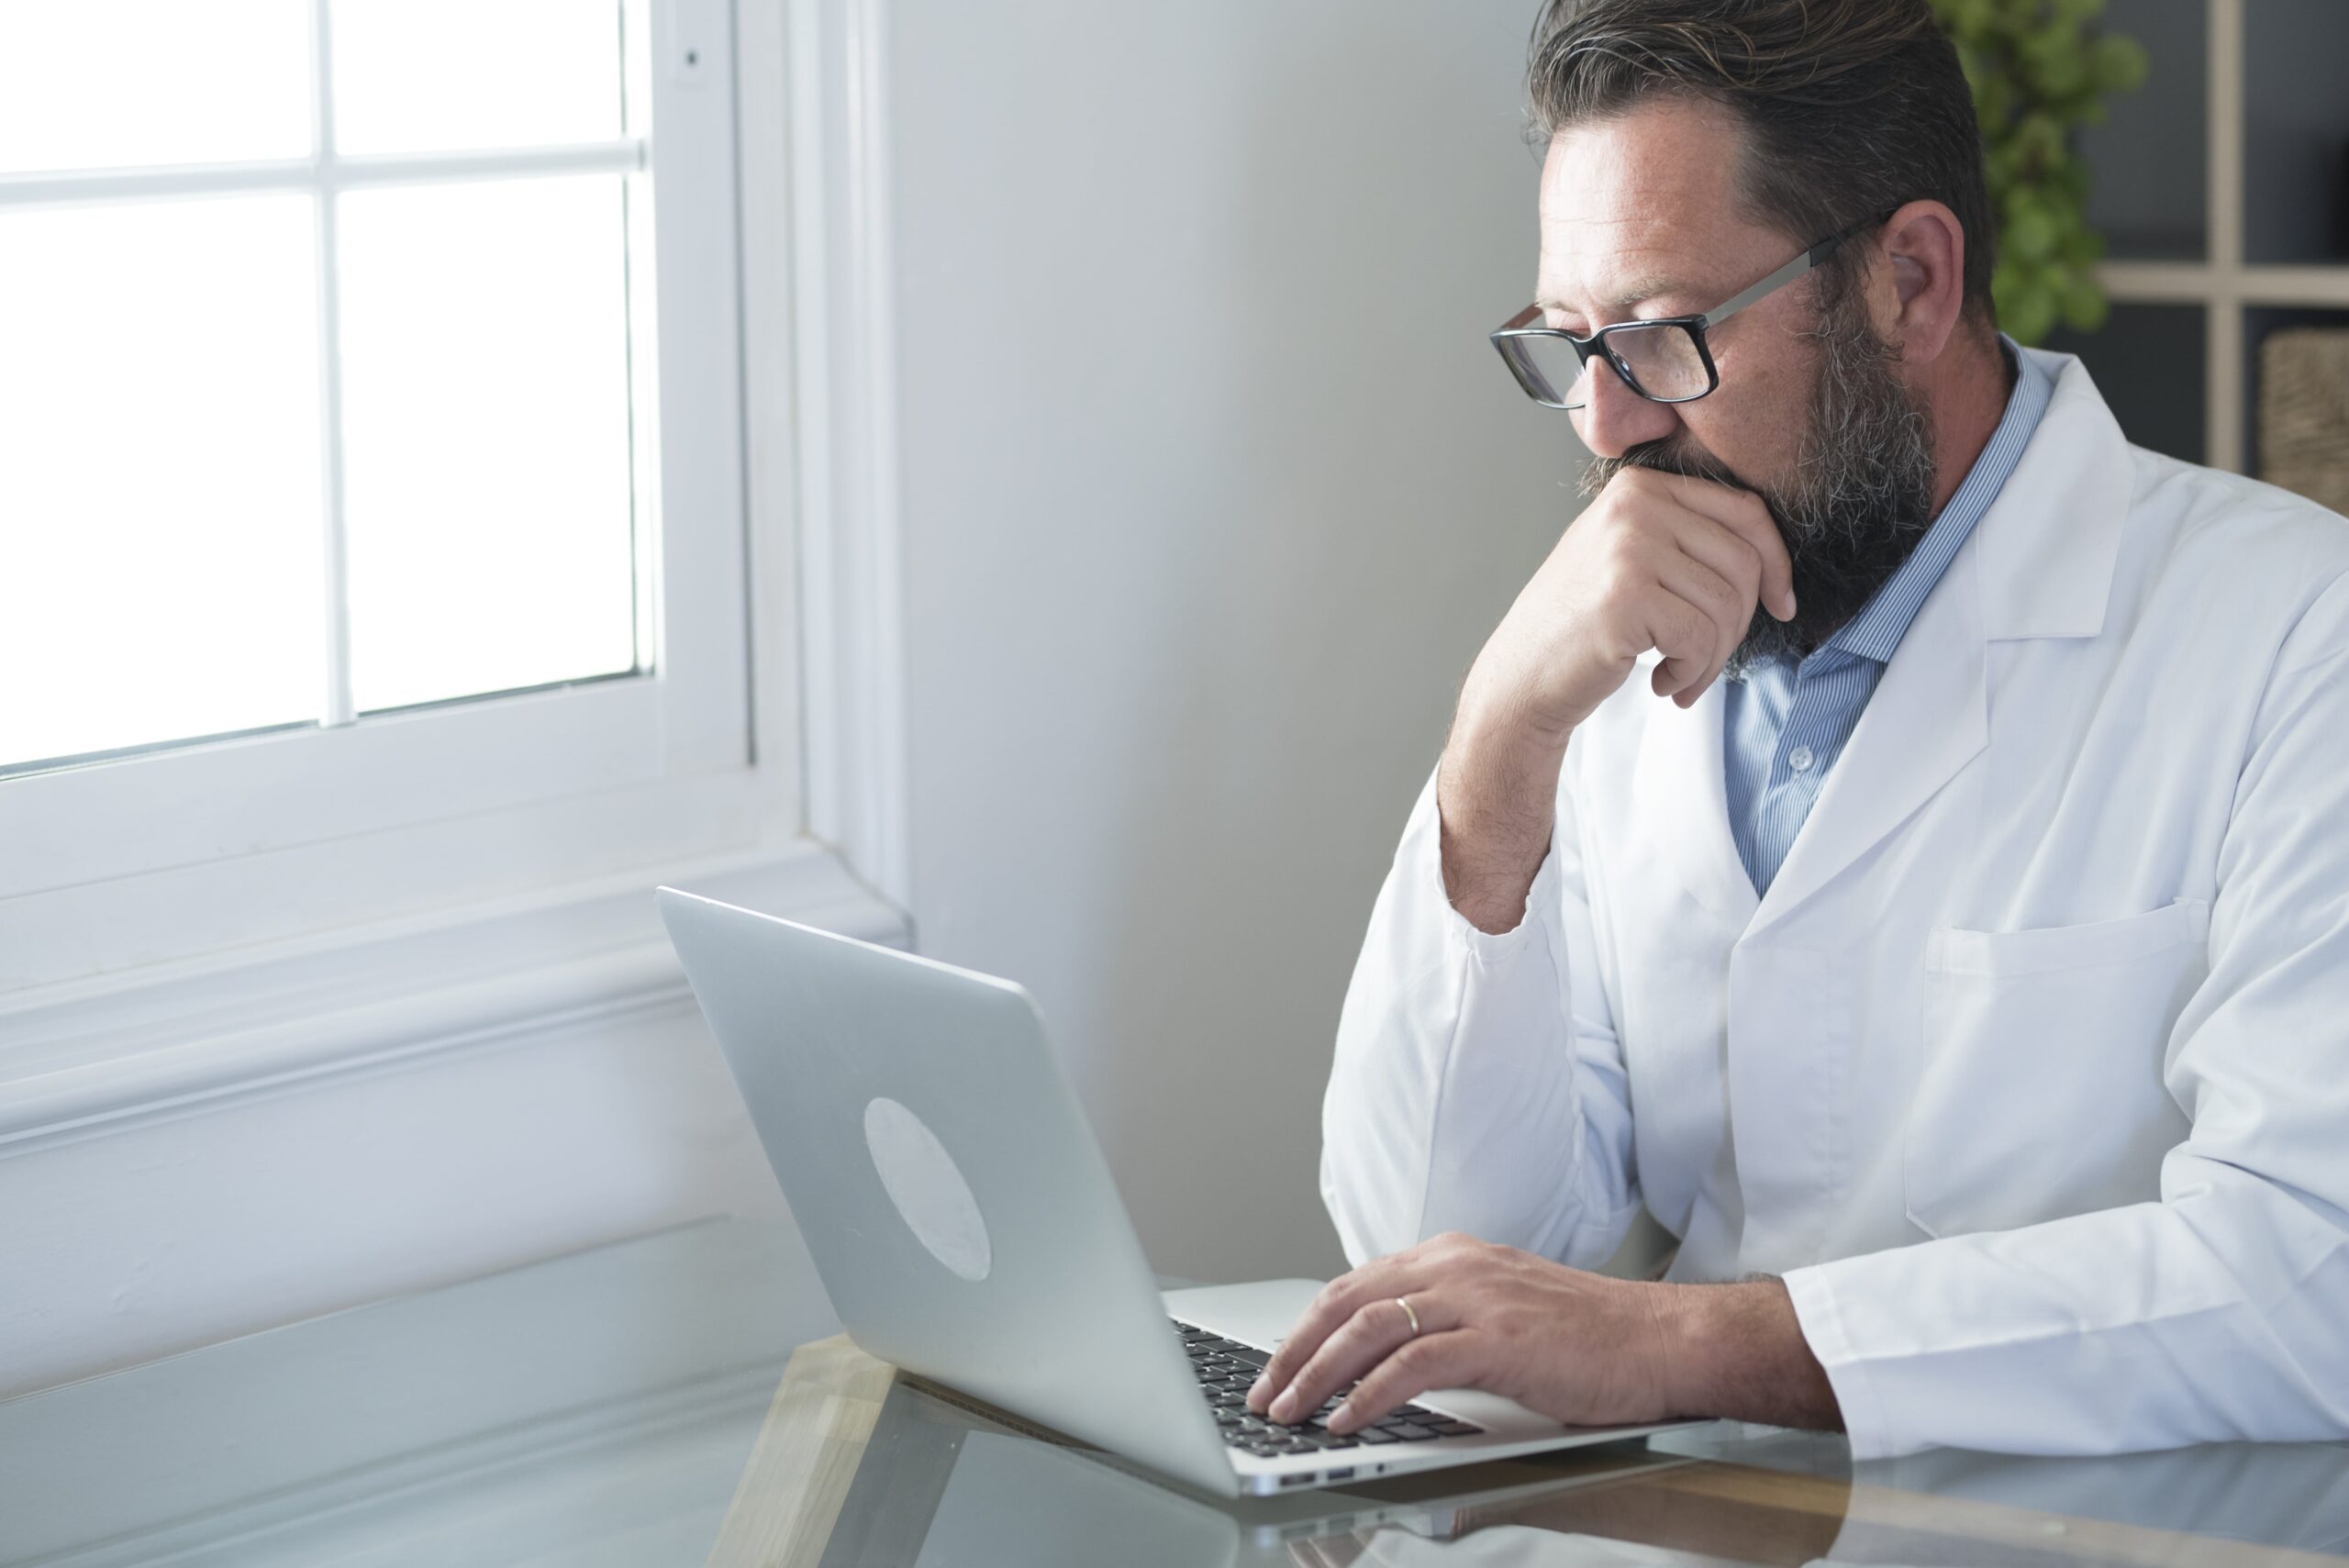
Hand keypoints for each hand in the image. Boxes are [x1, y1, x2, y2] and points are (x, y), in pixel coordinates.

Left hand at [1244, 1232, 1680, 1434]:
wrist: (1662, 1339)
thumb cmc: (1592, 1336)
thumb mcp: (1503, 1308)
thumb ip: (1447, 1317)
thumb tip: (1386, 1355)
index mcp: (1453, 1255)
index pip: (1357, 1284)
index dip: (1309, 1326)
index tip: (1279, 1363)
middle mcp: (1456, 1265)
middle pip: (1348, 1301)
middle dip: (1295, 1350)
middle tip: (1263, 1391)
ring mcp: (1476, 1298)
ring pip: (1368, 1328)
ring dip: (1317, 1374)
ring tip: (1289, 1411)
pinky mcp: (1498, 1339)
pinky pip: (1412, 1364)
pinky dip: (1368, 1394)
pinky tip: (1345, 1420)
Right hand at [1458, 469, 1795, 742]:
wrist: (1519, 680)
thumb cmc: (1579, 630)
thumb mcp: (1629, 560)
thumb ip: (1687, 540)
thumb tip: (1773, 562)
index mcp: (1640, 487)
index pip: (1746, 513)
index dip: (1776, 565)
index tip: (1780, 606)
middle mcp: (1634, 506)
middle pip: (1743, 562)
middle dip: (1738, 625)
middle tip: (1706, 659)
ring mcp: (1628, 547)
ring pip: (1726, 604)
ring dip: (1713, 657)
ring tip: (1680, 675)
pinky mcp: (1625, 596)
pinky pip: (1700, 636)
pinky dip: (1692, 671)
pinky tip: (1662, 682)